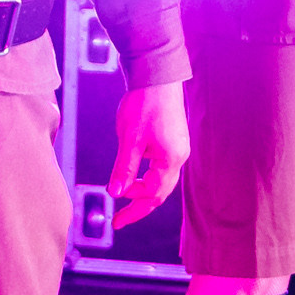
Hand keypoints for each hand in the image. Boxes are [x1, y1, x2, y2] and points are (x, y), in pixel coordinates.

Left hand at [109, 81, 189, 226]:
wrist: (157, 74)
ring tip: (122, 192)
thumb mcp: (130, 140)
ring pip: (159, 177)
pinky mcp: (170, 138)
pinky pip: (159, 164)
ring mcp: (176, 147)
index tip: (118, 220)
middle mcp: (178, 156)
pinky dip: (145, 173)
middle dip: (139, 204)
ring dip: (141, 187)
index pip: (154, 195)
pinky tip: (132, 170)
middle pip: (159, 190)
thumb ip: (124, 169)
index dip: (135, 209)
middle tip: (119, 216)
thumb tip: (116, 193)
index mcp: (171, 160)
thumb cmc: (145, 104)